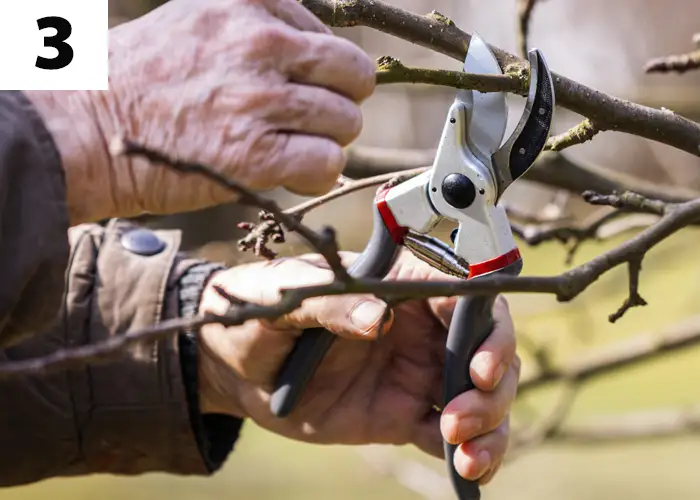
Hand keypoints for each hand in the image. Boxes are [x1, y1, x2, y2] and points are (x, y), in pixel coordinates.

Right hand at [25, 0, 374, 224]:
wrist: (84, 128)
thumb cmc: (136, 79)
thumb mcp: (195, 20)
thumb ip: (255, 28)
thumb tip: (312, 57)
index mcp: (249, 5)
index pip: (332, 40)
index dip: (322, 73)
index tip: (299, 92)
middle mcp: (260, 45)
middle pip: (353, 77)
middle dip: (338, 103)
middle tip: (309, 122)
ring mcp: (258, 100)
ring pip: (345, 122)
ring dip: (325, 142)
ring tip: (289, 148)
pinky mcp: (254, 155)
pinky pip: (327, 162)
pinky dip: (317, 174)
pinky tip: (290, 174)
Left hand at [197, 251, 519, 483]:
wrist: (235, 365)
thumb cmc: (261, 312)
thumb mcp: (286, 298)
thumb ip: (329, 303)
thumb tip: (375, 317)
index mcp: (400, 287)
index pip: (466, 298)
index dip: (489, 330)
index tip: (479, 366)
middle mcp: (419, 329)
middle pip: (487, 350)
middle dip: (493, 386)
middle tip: (460, 415)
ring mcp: (415, 373)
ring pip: (480, 397)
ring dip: (489, 424)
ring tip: (465, 453)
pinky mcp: (402, 415)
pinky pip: (449, 435)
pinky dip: (470, 456)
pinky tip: (468, 474)